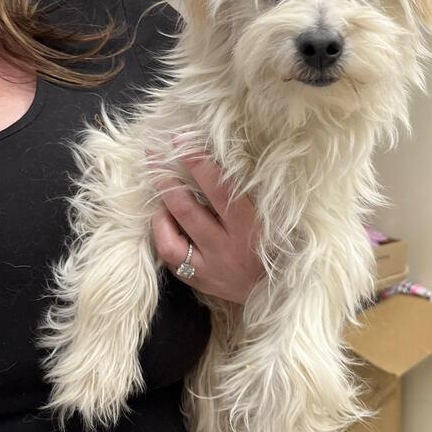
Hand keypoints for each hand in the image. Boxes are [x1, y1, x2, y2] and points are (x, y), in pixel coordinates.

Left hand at [150, 146, 264, 304]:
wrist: (278, 290)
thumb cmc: (278, 244)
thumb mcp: (273, 217)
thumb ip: (251, 192)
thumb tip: (223, 157)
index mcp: (250, 227)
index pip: (219, 189)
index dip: (198, 163)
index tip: (181, 141)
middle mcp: (226, 248)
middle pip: (187, 209)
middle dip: (166, 179)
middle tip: (154, 156)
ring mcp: (209, 268)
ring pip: (170, 238)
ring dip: (160, 210)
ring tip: (158, 192)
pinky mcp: (198, 281)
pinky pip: (170, 257)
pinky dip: (164, 235)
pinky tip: (165, 221)